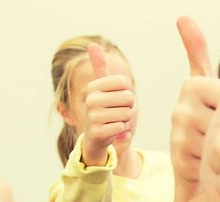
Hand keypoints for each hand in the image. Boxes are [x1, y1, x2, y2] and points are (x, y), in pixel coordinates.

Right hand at [81, 43, 135, 165]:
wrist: (95, 139)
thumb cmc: (104, 111)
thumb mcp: (103, 89)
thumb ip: (100, 67)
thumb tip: (92, 44)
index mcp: (93, 86)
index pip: (125, 83)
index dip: (128, 93)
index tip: (117, 99)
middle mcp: (90, 99)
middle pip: (128, 98)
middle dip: (129, 108)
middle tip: (117, 113)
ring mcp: (93, 116)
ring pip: (127, 114)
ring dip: (126, 120)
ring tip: (114, 122)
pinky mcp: (97, 132)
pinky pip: (122, 127)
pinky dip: (122, 131)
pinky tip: (112, 132)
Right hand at [171, 16, 219, 201]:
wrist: (199, 174)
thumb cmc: (213, 126)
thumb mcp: (215, 89)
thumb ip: (199, 51)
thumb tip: (182, 16)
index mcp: (192, 85)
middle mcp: (180, 108)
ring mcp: (178, 134)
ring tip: (217, 152)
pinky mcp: (180, 160)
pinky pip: (214, 159)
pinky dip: (217, 167)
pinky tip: (209, 167)